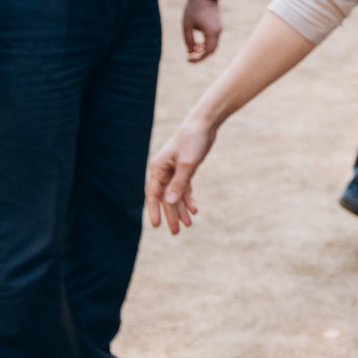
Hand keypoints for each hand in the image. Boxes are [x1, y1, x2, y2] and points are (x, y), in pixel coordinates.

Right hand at [145, 114, 217, 234]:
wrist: (204, 125)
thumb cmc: (193, 141)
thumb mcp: (187, 164)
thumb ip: (178, 184)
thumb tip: (169, 203)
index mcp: (158, 168)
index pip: (153, 194)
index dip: (154, 211)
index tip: (156, 226)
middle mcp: (163, 171)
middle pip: (165, 198)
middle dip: (171, 215)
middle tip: (176, 232)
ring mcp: (173, 171)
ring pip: (175, 195)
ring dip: (181, 209)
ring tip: (188, 225)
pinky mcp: (184, 169)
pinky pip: (184, 189)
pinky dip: (188, 199)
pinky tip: (194, 210)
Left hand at [181, 0, 222, 62]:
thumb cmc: (194, 9)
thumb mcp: (187, 26)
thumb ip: (189, 40)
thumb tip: (190, 51)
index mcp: (212, 32)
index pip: (207, 52)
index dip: (198, 58)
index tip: (188, 60)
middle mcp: (218, 31)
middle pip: (212, 50)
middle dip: (201, 55)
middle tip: (190, 57)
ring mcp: (220, 28)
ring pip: (213, 44)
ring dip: (203, 49)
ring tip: (192, 49)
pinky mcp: (218, 25)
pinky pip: (214, 38)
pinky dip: (206, 43)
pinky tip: (197, 42)